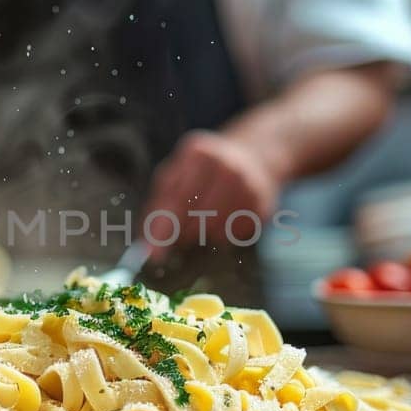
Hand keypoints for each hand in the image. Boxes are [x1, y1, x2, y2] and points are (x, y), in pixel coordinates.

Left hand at [142, 131, 283, 259]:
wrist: (254, 156)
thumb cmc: (203, 171)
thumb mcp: (177, 177)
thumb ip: (159, 210)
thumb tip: (147, 249)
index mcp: (197, 154)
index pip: (175, 200)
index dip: (164, 230)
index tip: (154, 256)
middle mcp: (225, 165)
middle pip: (197, 219)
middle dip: (186, 232)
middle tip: (185, 231)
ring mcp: (247, 183)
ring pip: (217, 230)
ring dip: (207, 234)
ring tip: (207, 220)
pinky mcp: (263, 202)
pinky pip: (236, 234)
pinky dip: (227, 233)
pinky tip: (228, 216)